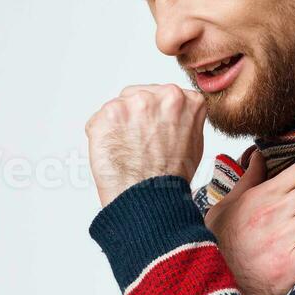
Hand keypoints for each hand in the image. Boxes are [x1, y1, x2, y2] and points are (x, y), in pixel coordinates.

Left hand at [85, 83, 205, 206]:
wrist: (149, 198)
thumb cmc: (171, 178)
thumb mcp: (195, 141)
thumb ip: (185, 118)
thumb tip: (175, 114)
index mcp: (182, 99)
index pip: (161, 95)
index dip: (155, 116)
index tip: (155, 130)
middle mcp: (156, 96)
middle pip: (138, 96)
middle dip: (136, 117)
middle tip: (140, 143)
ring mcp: (129, 104)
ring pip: (118, 108)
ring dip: (119, 126)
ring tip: (129, 151)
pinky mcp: (106, 115)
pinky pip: (99, 121)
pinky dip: (102, 136)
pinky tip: (115, 153)